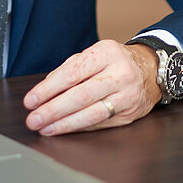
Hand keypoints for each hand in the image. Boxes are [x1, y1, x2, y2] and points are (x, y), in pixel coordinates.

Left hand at [22, 40, 160, 135]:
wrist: (151, 70)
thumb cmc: (116, 62)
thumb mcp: (95, 54)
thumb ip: (70, 68)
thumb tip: (45, 89)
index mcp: (107, 53)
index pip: (72, 73)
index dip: (48, 89)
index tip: (31, 100)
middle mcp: (120, 74)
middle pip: (81, 96)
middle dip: (53, 110)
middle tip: (33, 119)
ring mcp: (127, 96)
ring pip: (91, 114)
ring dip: (64, 124)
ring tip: (45, 128)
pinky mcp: (129, 114)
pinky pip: (99, 123)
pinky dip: (79, 127)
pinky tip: (64, 129)